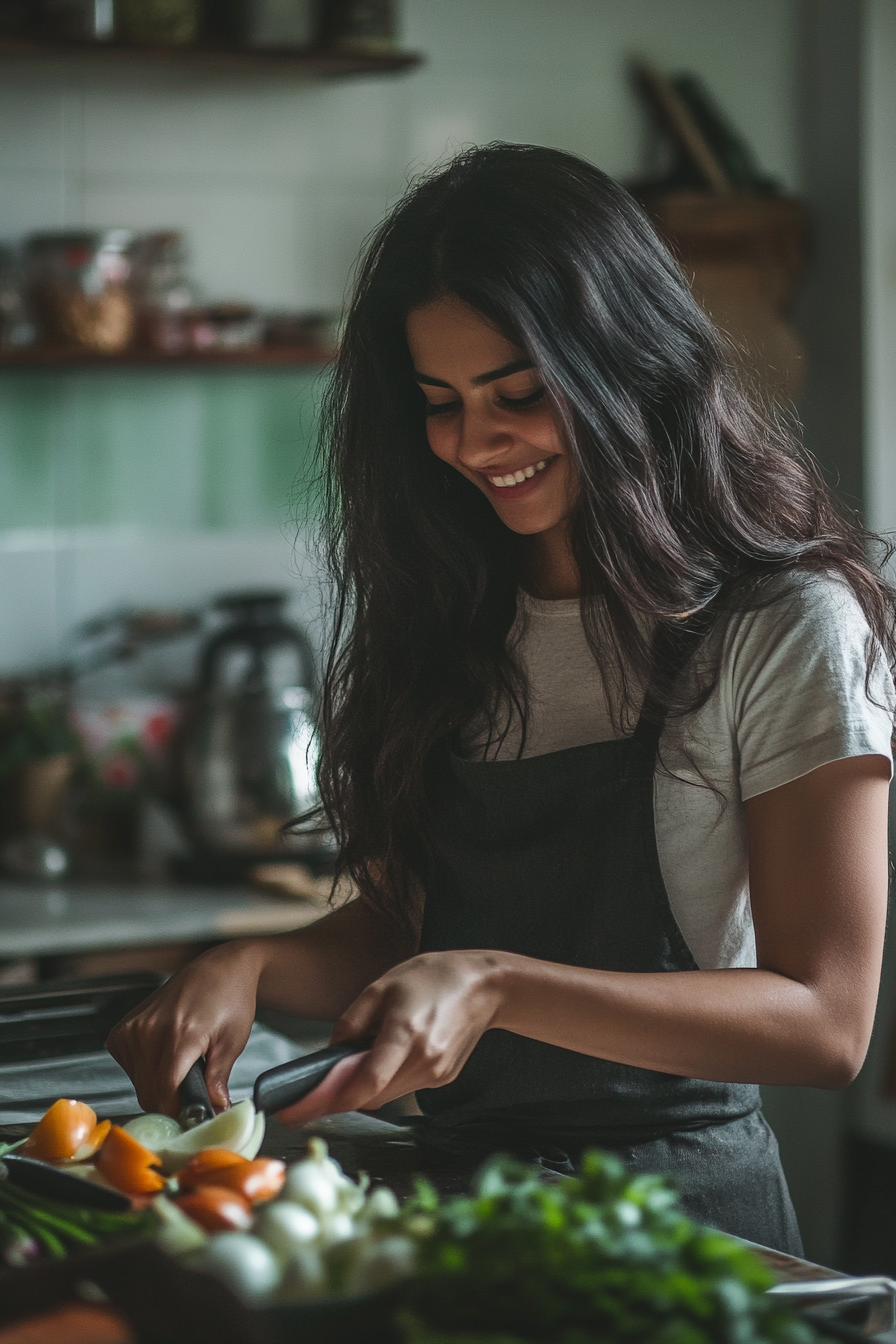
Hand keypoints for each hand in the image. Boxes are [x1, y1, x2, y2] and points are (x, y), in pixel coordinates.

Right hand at [106, 940, 266, 1116]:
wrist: (219, 968)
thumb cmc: (230, 997)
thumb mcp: (232, 1042)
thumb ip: (218, 1080)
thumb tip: (214, 1110)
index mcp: (180, 1034)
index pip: (164, 1091)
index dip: (177, 1111)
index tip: (190, 1117)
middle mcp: (151, 1029)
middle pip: (147, 1091)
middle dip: (169, 1103)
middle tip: (190, 1097)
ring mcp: (134, 1027)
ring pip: (137, 1082)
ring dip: (156, 1087)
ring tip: (180, 1069)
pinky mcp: (124, 1028)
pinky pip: (128, 1066)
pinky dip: (144, 1071)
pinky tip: (163, 1058)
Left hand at [275, 949, 506, 1124]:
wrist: (485, 986)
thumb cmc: (433, 977)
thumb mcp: (382, 986)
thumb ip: (351, 1022)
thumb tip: (331, 1054)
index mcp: (405, 1033)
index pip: (365, 1083)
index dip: (329, 1100)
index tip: (299, 1110)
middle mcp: (423, 1060)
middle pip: (371, 1096)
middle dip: (338, 1097)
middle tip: (310, 1094)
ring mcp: (435, 1073)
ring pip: (386, 1096)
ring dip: (363, 1088)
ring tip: (350, 1067)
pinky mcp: (442, 1078)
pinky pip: (404, 1088)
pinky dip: (386, 1080)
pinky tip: (386, 1057)